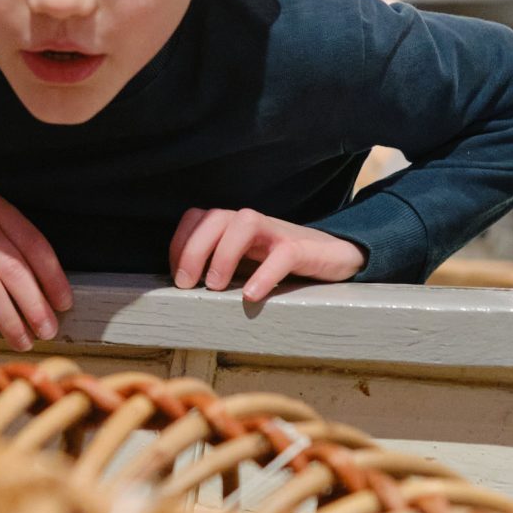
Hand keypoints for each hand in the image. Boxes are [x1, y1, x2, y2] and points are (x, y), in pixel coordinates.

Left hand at [170, 208, 364, 300]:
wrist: (336, 258)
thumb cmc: (281, 264)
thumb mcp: (245, 263)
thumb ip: (218, 267)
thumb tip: (183, 288)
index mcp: (234, 226)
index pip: (198, 218)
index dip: (180, 243)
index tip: (176, 276)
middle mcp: (253, 224)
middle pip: (215, 217)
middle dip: (193, 250)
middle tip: (186, 285)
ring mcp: (278, 233)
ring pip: (245, 223)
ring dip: (224, 253)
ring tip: (216, 287)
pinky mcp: (304, 249)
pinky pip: (283, 254)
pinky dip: (264, 274)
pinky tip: (251, 296)